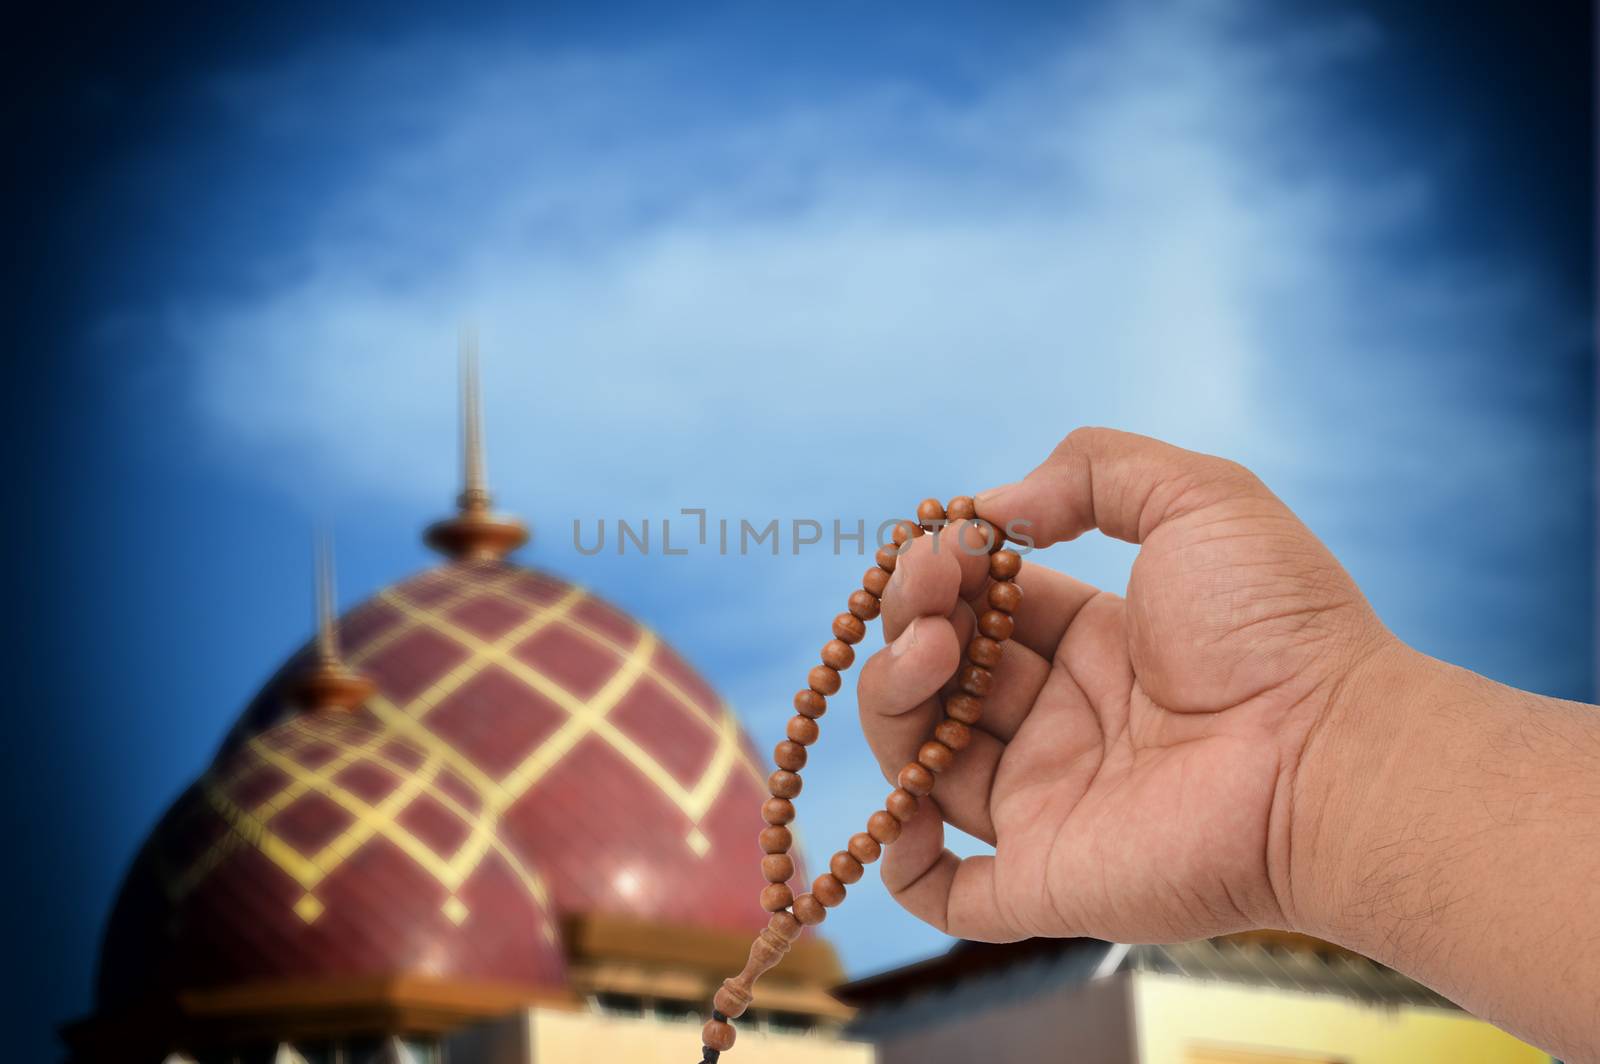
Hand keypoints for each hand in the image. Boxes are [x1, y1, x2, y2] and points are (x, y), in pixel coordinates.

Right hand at [858, 427, 1394, 942]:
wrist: (1331, 753)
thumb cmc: (1277, 626)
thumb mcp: (1199, 497)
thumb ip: (1094, 470)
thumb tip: (993, 506)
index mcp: (1095, 648)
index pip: (983, 611)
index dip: (946, 575)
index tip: (941, 542)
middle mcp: (1063, 726)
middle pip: (940, 682)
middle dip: (910, 627)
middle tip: (929, 595)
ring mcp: (1049, 806)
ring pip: (922, 768)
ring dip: (891, 707)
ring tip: (926, 657)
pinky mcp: (1044, 880)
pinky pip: (942, 893)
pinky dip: (896, 857)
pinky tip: (903, 798)